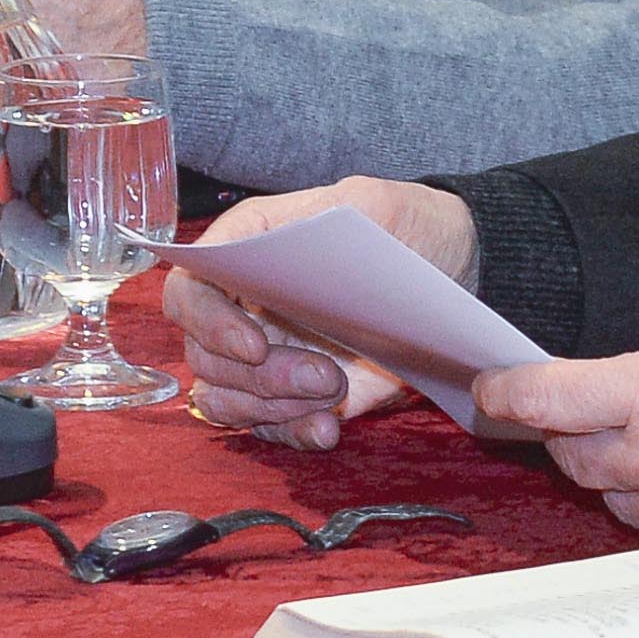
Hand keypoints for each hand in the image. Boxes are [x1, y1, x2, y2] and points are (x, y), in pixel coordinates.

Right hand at [167, 179, 481, 450]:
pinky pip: (269, 425)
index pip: (189, 290)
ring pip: (226, 398)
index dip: (207, 322)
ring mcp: (266, 354)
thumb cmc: (404, 226)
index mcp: (246, 250)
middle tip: (325, 375)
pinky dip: (292, 432)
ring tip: (334, 392)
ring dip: (274, 407)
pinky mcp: (294, 393)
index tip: (254, 345)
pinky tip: (328, 428)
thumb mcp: (374, 204)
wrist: (449, 269)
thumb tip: (298, 248)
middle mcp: (242, 306)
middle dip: (261, 377)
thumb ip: (335, 217)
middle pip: (204, 357)